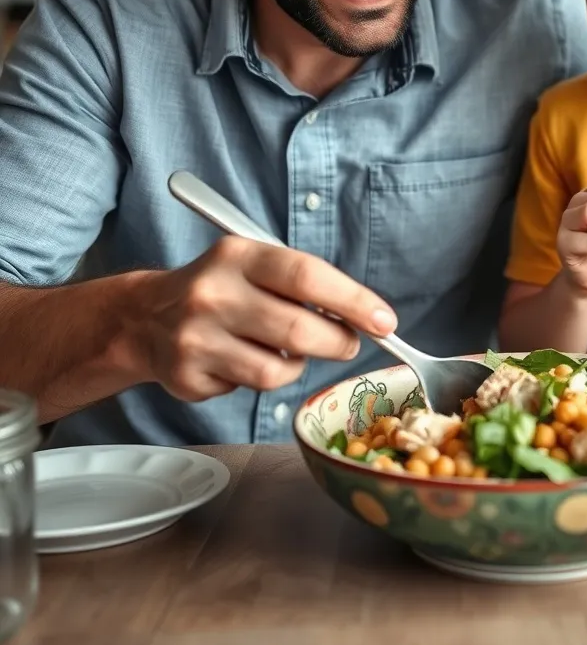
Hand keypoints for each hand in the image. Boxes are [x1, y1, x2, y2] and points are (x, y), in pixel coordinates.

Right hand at [123, 237, 396, 400]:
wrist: (143, 318)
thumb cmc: (222, 288)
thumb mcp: (254, 265)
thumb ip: (303, 283)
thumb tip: (366, 314)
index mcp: (237, 255)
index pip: (307, 276)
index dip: (354, 300)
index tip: (384, 320)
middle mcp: (213, 295)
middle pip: (299, 330)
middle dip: (339, 341)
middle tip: (349, 343)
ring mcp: (195, 339)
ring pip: (279, 370)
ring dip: (298, 365)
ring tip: (287, 351)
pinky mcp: (187, 378)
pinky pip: (250, 389)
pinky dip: (264, 379)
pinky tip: (246, 361)